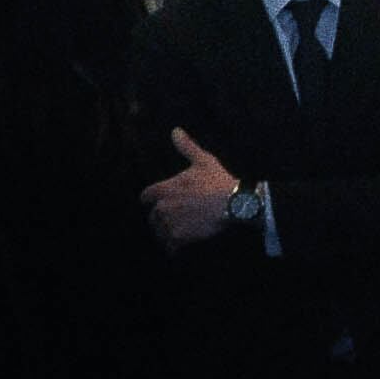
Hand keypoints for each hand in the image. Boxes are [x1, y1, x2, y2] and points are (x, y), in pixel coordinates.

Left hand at [145, 127, 244, 246]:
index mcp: (164, 189)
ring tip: (180, 233)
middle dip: (161, 218)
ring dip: (167, 233)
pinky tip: (182, 247)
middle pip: (152, 217)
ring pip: (160, 232)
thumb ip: (186, 147)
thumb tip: (175, 130)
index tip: (160, 202)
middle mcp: (162, 207)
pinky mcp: (179, 238)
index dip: (152, 199)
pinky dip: (175, 247)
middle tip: (176, 219)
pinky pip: (170, 247)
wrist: (234, 204)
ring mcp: (170, 224)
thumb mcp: (203, 161)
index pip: (145, 196)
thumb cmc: (218, 181)